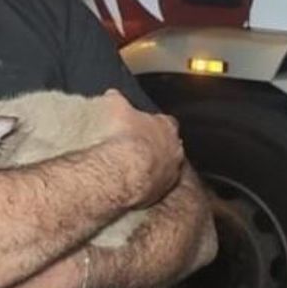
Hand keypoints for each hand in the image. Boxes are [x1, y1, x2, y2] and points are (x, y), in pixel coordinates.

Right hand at [99, 89, 182, 207]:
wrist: (125, 171)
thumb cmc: (123, 137)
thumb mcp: (116, 107)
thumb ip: (117, 99)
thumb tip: (112, 95)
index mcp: (166, 126)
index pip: (166, 122)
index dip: (155, 125)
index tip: (144, 127)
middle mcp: (174, 150)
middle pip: (170, 146)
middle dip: (157, 147)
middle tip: (139, 149)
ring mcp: (171, 172)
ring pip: (166, 168)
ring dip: (154, 168)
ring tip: (135, 169)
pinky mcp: (162, 192)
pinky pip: (157, 187)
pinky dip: (148, 185)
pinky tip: (133, 184)